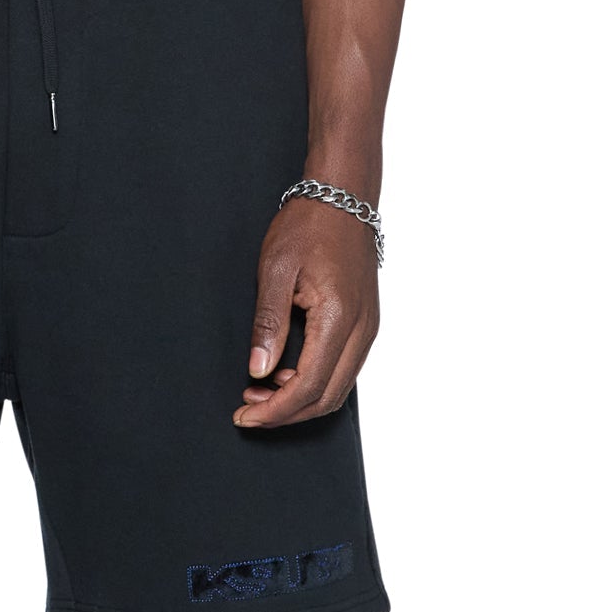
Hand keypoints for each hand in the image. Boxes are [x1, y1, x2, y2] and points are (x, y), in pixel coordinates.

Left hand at [235, 197, 379, 428]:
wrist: (344, 196)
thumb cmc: (308, 225)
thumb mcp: (275, 269)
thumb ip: (267, 323)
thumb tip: (258, 370)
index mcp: (338, 317)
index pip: (309, 385)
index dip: (276, 409)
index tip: (245, 415)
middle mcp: (361, 329)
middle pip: (326, 397)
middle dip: (286, 413)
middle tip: (248, 410)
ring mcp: (368, 329)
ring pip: (337, 390)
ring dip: (299, 401)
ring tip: (260, 394)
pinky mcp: (365, 326)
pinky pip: (342, 371)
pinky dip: (314, 384)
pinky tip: (284, 375)